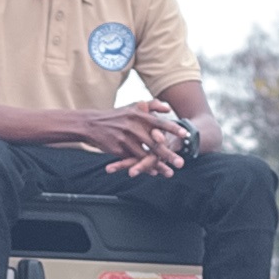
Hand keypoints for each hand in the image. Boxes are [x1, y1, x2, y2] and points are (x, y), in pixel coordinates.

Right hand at [70, 106, 184, 166]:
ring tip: (170, 172)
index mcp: (139, 115)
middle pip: (155, 143)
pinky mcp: (119, 149)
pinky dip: (144, 167)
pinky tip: (153, 172)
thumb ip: (152, 106)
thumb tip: (168, 108)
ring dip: (158, 165)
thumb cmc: (115, 116)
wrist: (92, 124)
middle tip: (181, 162)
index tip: (186, 135)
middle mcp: (133, 127)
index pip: (160, 122)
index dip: (173, 129)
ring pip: (145, 155)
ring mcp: (125, 139)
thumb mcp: (132, 107)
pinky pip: (134, 160)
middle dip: (168, 154)